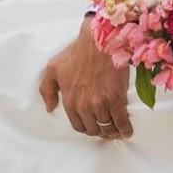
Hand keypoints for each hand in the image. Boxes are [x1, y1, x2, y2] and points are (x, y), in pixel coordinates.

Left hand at [38, 18, 132, 140]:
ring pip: (107, 128)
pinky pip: (121, 122)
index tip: (93, 126)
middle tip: (106, 127)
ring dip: (113, 131)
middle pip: (93, 129)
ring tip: (117, 130)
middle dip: (99, 131)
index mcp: (69, 101)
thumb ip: (46, 90)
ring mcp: (101, 104)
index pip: (78, 125)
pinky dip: (125, 129)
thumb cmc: (78, 51)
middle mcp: (84, 106)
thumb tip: (49, 107)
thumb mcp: (53, 68)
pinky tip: (126, 130)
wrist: (99, 41)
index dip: (86, 128)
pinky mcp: (116, 99)